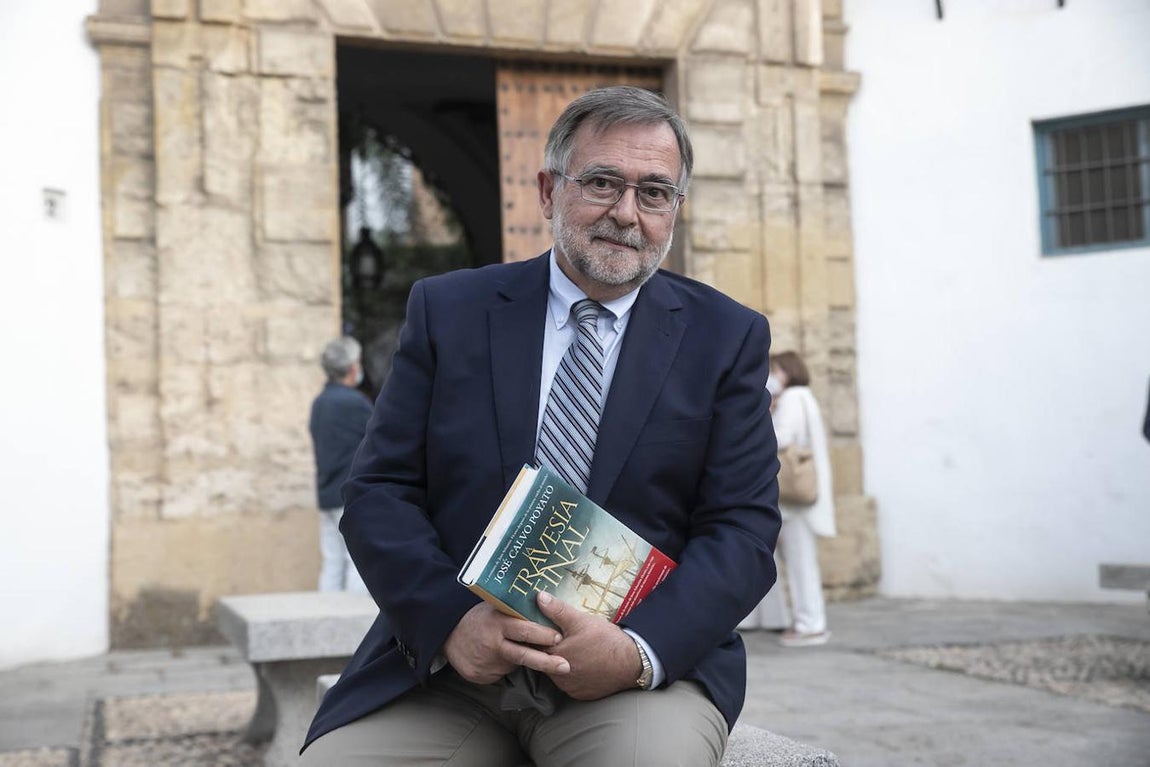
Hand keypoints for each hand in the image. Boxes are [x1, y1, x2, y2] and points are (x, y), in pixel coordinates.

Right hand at [443, 602, 569, 684]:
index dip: (543, 634)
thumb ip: (515, 610)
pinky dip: (508, 668)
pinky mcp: (481, 676)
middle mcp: (493, 643)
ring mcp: (487, 661)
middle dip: (547, 661)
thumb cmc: (479, 619)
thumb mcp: (494, 608)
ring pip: (516, 665)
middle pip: (524, 654)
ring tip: (546, 662)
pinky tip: (501, 660)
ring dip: (530, 663)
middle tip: (565, 665)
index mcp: (498, 623)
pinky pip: (503, 673)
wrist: (449, 636)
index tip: (560, 637)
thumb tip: (546, 601)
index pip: (524, 629)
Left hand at [536, 591, 640, 699]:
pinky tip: (581, 663)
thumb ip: (557, 610)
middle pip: (545, 660)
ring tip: (572, 649)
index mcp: (554, 656)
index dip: (537, 635)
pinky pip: (570, 683)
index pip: (535, 645)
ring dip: (560, 662)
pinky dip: (572, 674)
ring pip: (557, 673)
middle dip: (549, 649)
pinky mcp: (581, 694)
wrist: (632, 662)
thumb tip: (539, 597)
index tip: (541, 627)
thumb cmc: (605, 640)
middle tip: (561, 638)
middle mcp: (558, 677)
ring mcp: (570, 688)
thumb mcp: (580, 620)